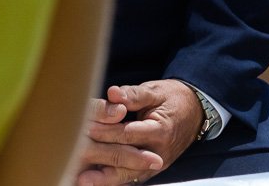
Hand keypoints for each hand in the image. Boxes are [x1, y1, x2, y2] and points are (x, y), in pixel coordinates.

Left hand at [76, 82, 202, 184]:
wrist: (194, 114)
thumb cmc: (170, 99)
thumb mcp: (154, 92)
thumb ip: (133, 94)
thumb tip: (113, 93)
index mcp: (160, 130)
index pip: (128, 134)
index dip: (106, 131)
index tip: (84, 127)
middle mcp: (157, 152)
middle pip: (124, 157)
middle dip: (99, 155)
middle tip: (74, 153)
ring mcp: (154, 164)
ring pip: (127, 174)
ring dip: (104, 177)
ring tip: (81, 180)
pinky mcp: (149, 169)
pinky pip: (129, 177)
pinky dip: (111, 179)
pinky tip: (92, 181)